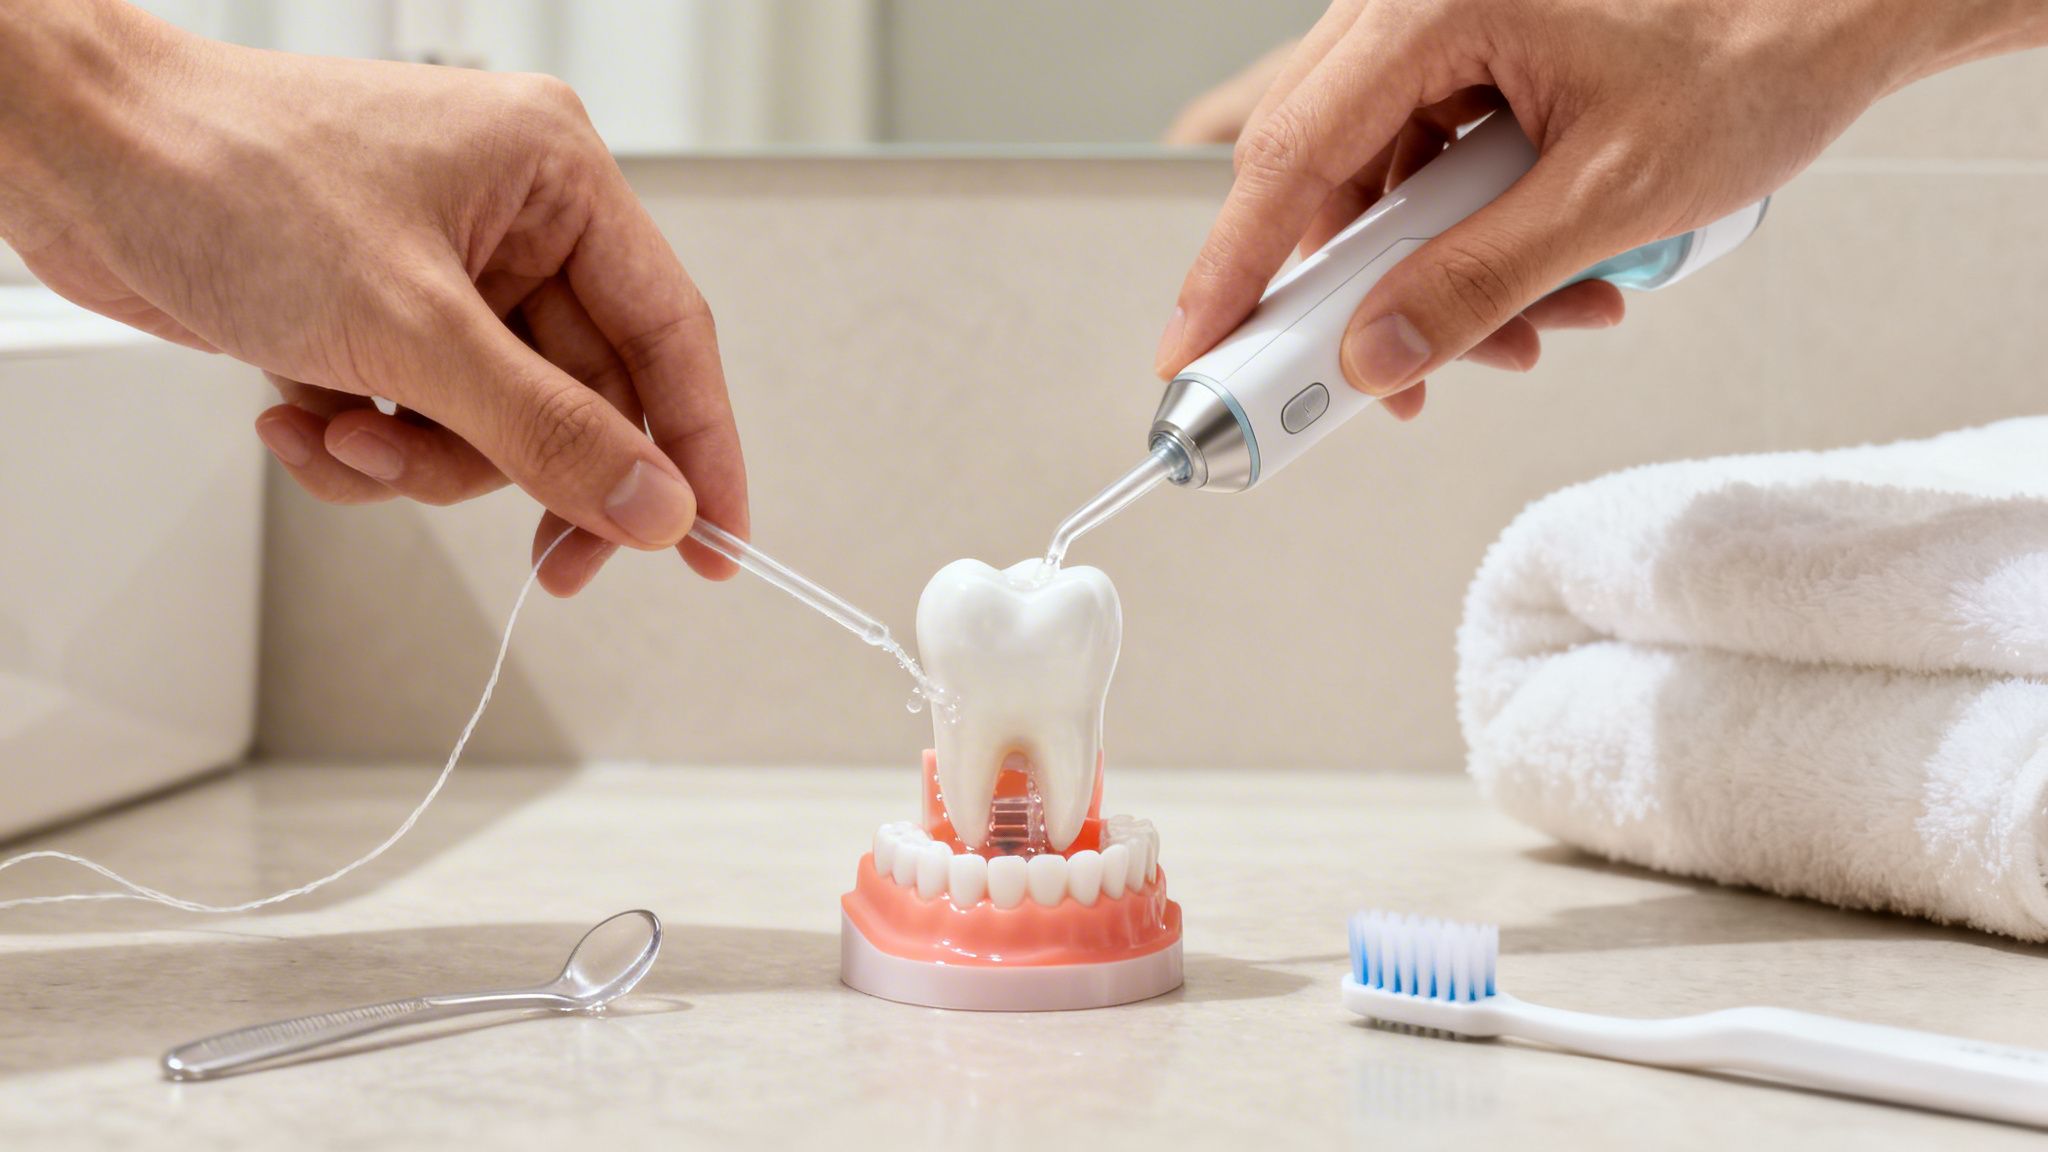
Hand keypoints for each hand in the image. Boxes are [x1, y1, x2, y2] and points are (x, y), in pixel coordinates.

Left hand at [2, 3, 744, 595]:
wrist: (69, 155)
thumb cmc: (224, 174)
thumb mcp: (407, 324)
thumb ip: (546, 428)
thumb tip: (651, 503)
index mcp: (556, 181)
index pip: (671, 336)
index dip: (702, 451)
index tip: (719, 546)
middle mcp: (515, 226)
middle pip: (582, 402)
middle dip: (516, 472)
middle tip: (538, 566)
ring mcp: (446, 277)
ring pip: (496, 432)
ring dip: (418, 464)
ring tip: (339, 431)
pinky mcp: (382, 319)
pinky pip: (420, 427)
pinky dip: (360, 446)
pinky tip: (293, 414)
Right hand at [1153, 0, 2032, 419]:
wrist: (1837, 6)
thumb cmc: (1753, 55)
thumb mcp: (1614, 193)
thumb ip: (1482, 280)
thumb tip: (1377, 352)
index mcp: (1437, 3)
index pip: (1292, 154)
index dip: (1232, 267)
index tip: (1193, 351)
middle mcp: (1416, 5)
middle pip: (1324, 176)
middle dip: (1366, 294)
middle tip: (1393, 384)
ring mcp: (1438, 30)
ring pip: (1379, 185)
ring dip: (1439, 278)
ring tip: (1540, 326)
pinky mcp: (1466, 60)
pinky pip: (1426, 170)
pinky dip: (1471, 241)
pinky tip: (1548, 284)